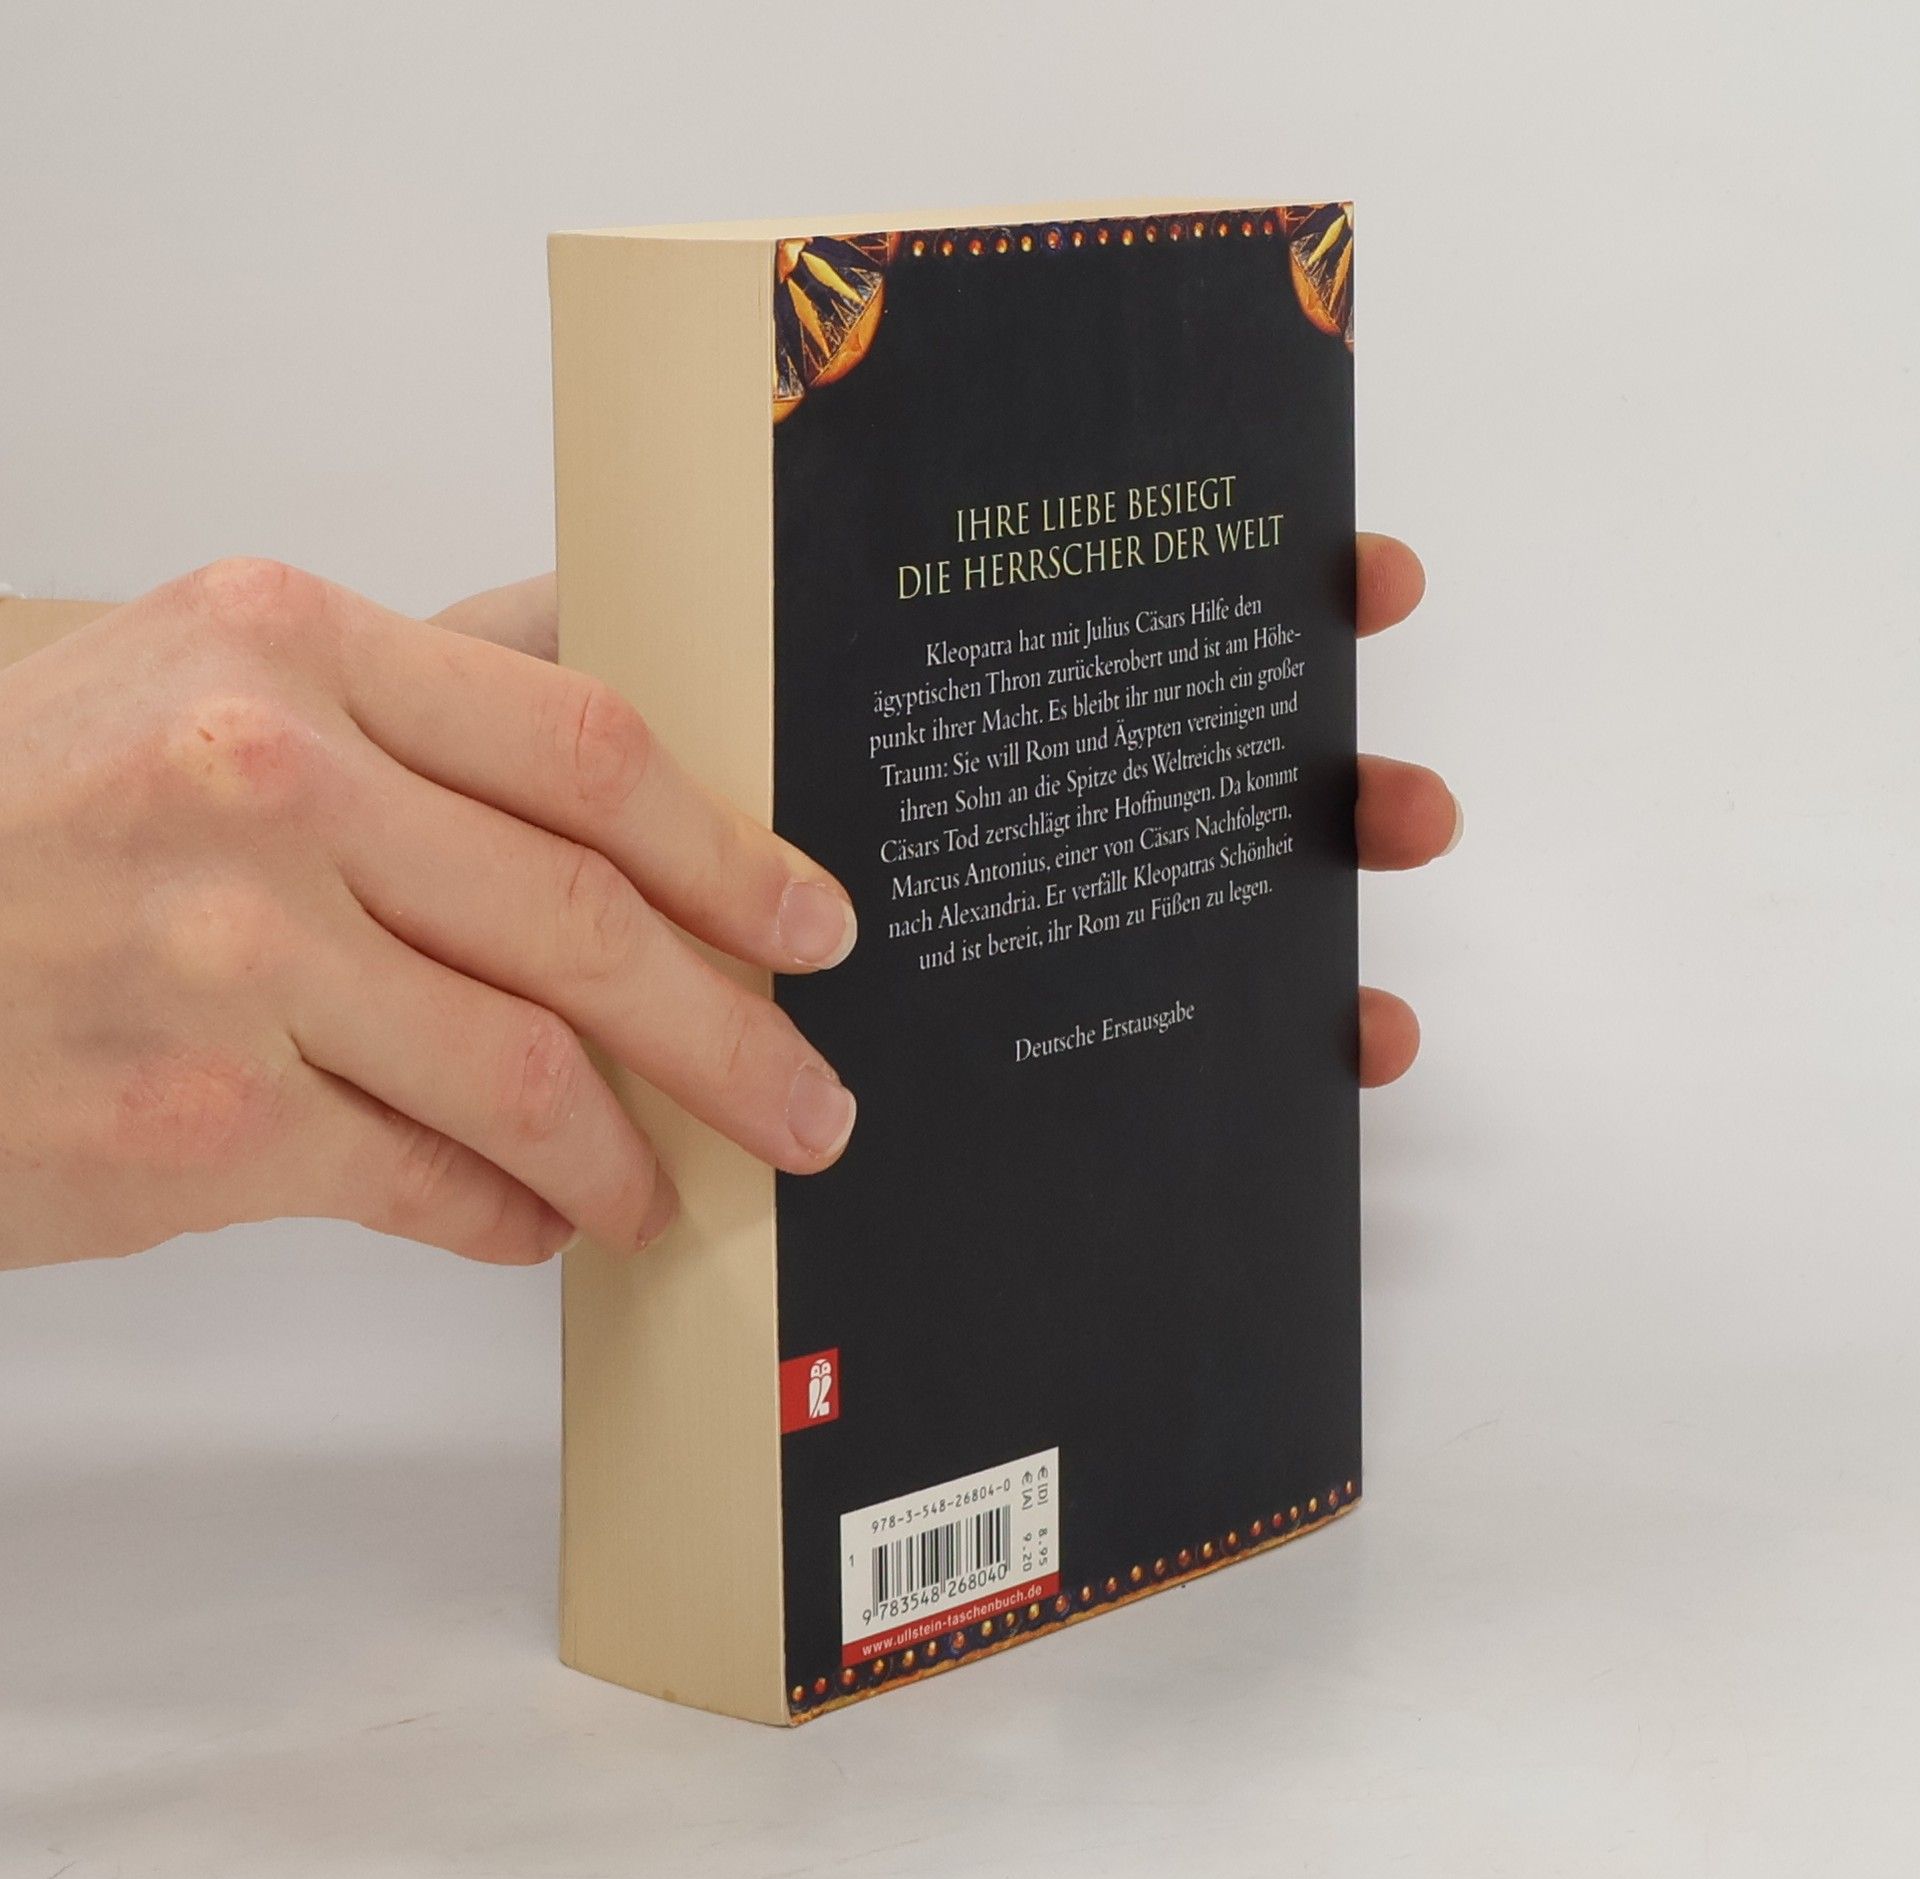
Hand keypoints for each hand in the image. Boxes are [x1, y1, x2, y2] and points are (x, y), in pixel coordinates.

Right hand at [0, 558, 859, 1270]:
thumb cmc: (12, 812)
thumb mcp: (192, 678)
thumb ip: (404, 688)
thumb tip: (601, 669)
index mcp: (289, 649)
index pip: (587, 750)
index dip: (728, 852)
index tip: (808, 922)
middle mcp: (266, 783)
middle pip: (588, 920)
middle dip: (731, 1033)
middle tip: (806, 1098)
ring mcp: (229, 957)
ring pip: (529, 1070)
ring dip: (625, 1151)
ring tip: (663, 1188)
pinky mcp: (194, 1125)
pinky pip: (427, 1180)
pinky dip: (506, 1213)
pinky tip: (533, 1221)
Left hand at [439, 542, 1461, 1090]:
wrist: (430, 958)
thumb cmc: (494, 806)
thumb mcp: (568, 684)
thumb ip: (659, 638)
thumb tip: (776, 577)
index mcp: (888, 702)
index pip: (1084, 633)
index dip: (1233, 594)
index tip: (1358, 584)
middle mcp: (948, 815)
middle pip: (1166, 789)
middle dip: (1313, 788)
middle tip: (1398, 811)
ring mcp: (956, 940)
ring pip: (1161, 933)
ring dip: (1292, 944)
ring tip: (1367, 996)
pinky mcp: (932, 1060)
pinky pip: (1086, 1066)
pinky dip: (1203, 1073)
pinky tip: (1293, 1078)